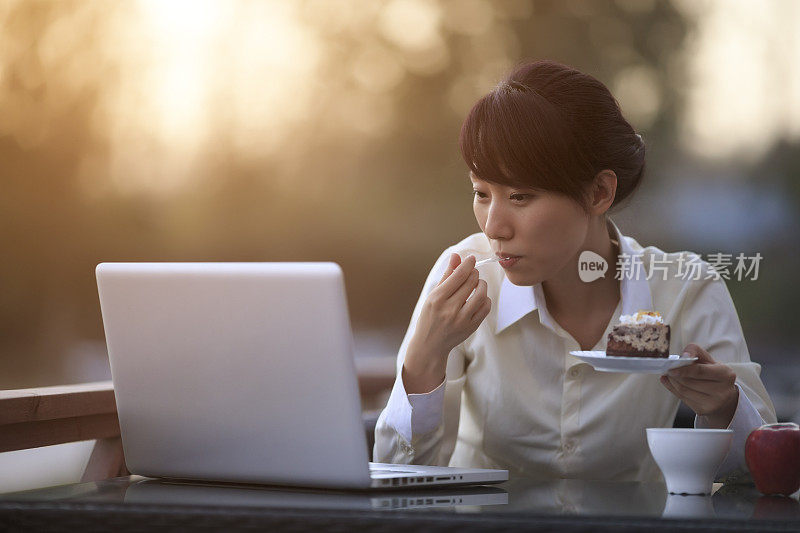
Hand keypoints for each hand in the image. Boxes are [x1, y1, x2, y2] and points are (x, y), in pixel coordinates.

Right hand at [403, 253, 490, 392]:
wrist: (429, 345)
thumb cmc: (430, 317)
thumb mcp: (433, 295)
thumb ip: (447, 276)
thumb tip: (456, 256)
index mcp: (437, 299)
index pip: (458, 275)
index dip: (467, 264)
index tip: (471, 258)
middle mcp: (449, 309)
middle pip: (471, 282)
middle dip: (474, 273)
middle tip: (472, 273)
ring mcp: (461, 320)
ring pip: (481, 294)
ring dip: (482, 285)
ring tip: (477, 284)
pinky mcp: (470, 327)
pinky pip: (485, 308)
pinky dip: (485, 299)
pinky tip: (479, 298)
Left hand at [659, 343, 738, 427]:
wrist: (722, 395)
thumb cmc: (712, 373)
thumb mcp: (708, 359)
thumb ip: (695, 351)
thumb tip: (684, 356)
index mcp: (726, 374)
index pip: (700, 371)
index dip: (684, 369)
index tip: (670, 368)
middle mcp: (723, 391)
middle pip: (689, 381)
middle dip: (675, 375)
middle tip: (667, 369)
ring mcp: (714, 404)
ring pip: (684, 390)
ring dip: (672, 381)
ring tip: (668, 374)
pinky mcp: (704, 410)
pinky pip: (682, 398)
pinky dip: (673, 389)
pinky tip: (669, 382)